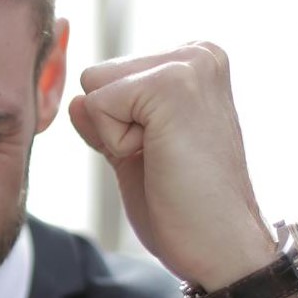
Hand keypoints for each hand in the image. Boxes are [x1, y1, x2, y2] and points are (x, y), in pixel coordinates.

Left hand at [68, 42, 272, 288]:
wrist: (221, 246)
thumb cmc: (184, 207)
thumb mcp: (133, 154)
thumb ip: (106, 122)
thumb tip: (76, 100)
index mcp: (194, 63)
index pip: (106, 78)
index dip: (117, 126)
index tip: (163, 152)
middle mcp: (198, 52)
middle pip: (95, 77)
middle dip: (114, 126)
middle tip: (164, 157)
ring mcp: (189, 64)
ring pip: (94, 88)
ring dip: (115, 135)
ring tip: (165, 157)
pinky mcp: (173, 84)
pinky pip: (98, 105)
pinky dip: (117, 143)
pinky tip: (161, 158)